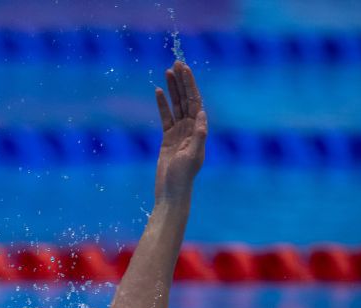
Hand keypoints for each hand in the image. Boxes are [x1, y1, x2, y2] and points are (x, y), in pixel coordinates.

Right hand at [154, 61, 207, 203]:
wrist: (171, 192)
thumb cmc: (183, 178)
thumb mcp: (192, 157)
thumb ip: (198, 136)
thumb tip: (201, 115)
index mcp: (199, 131)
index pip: (195, 102)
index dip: (190, 85)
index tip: (185, 70)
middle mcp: (191, 129)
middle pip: (186, 99)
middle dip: (182, 81)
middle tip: (177, 62)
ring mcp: (179, 132)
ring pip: (176, 105)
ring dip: (173, 88)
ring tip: (168, 70)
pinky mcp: (168, 138)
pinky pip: (165, 116)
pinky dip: (162, 104)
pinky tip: (159, 91)